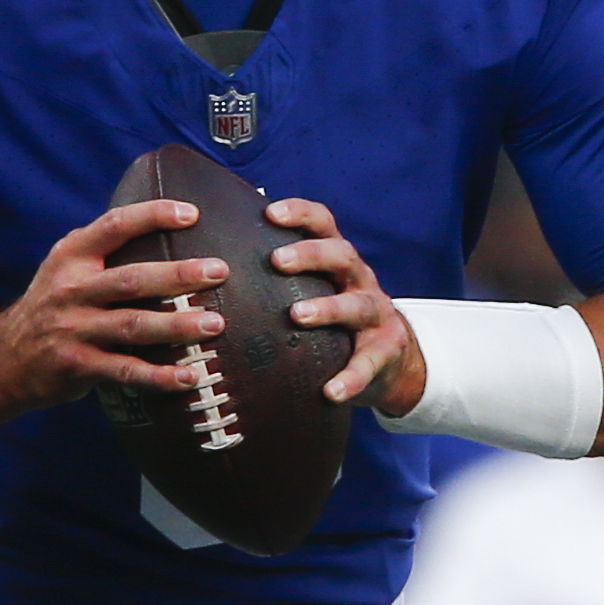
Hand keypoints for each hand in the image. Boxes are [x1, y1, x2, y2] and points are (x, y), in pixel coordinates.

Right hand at [0, 200, 228, 432]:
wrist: (4, 359)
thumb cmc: (53, 308)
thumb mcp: (66, 270)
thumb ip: (104, 253)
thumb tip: (168, 235)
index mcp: (71, 257)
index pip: (113, 226)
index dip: (152, 216)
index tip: (192, 214)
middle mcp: (71, 290)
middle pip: (132, 279)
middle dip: (178, 275)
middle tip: (218, 272)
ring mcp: (73, 329)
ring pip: (133, 325)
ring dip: (177, 326)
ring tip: (215, 324)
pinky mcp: (77, 365)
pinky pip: (125, 370)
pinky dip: (160, 376)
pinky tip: (190, 377)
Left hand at [264, 197, 424, 413]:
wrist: (390, 357)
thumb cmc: (334, 318)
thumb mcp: (317, 288)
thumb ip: (280, 276)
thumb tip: (213, 262)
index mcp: (338, 260)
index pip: (323, 224)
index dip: (300, 213)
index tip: (269, 213)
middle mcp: (359, 280)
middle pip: (341, 255)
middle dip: (310, 254)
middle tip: (278, 261)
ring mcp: (376, 314)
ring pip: (355, 305)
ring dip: (327, 308)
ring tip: (297, 316)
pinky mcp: (385, 350)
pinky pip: (368, 364)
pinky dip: (350, 377)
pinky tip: (331, 392)